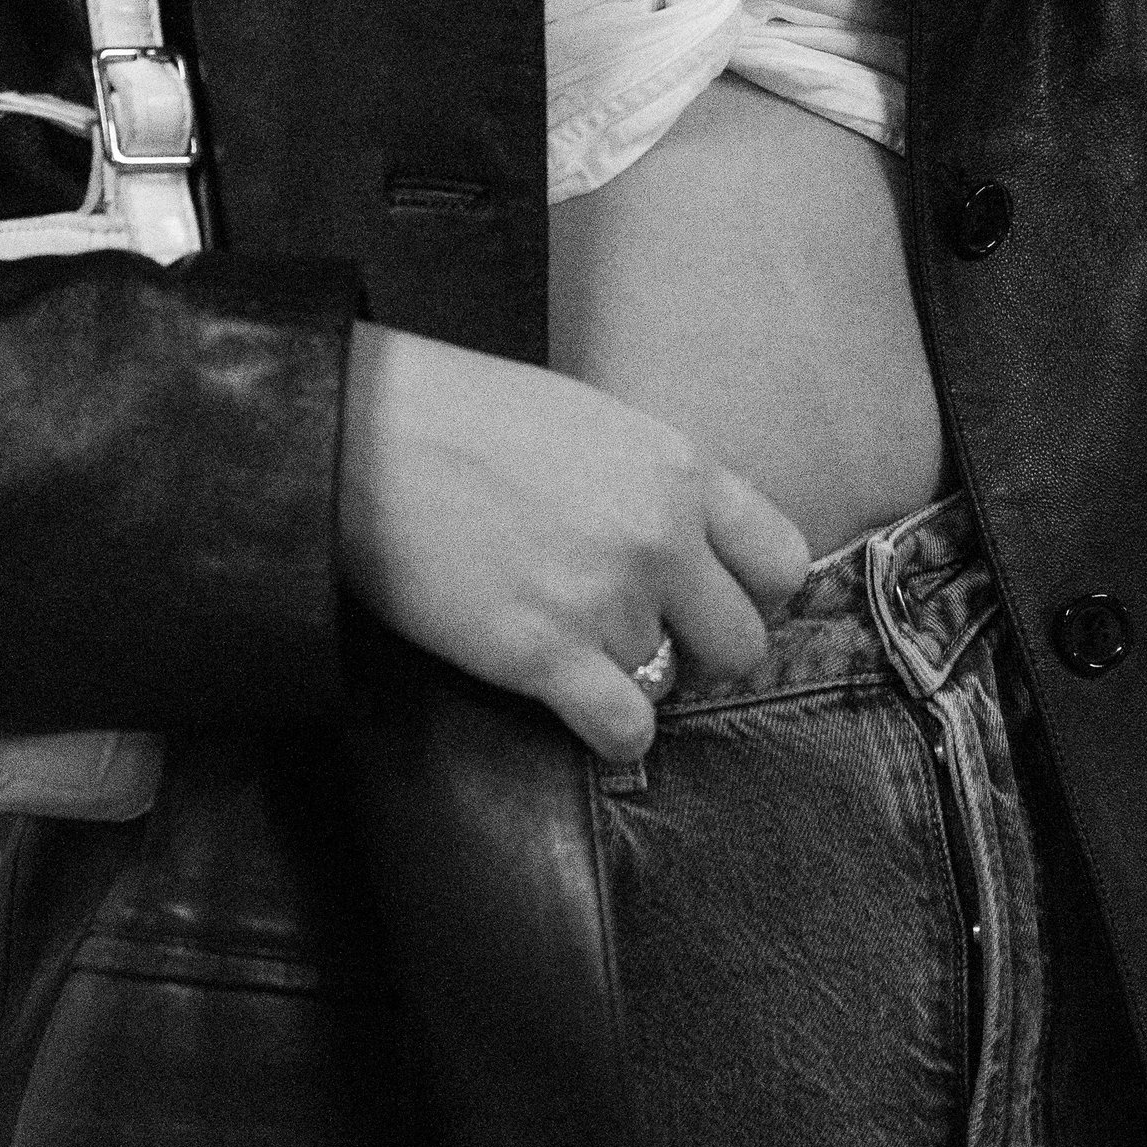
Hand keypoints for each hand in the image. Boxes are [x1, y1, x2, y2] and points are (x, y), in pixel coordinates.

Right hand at [336, 321, 811, 762]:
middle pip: (741, 644)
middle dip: (696, 648)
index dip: (751, 592)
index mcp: (678, 467)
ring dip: (626, 675)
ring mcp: (605, 600)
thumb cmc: (467, 415)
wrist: (364, 433)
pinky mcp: (545, 656)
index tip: (712, 598)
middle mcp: (660, 536)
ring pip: (668, 684)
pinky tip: (574, 702)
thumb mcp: (593, 422)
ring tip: (569, 640)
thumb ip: (656, 484)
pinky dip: (609, 731)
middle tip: (642, 633)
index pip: (782, 560)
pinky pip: (627, 732)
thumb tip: (691, 543)